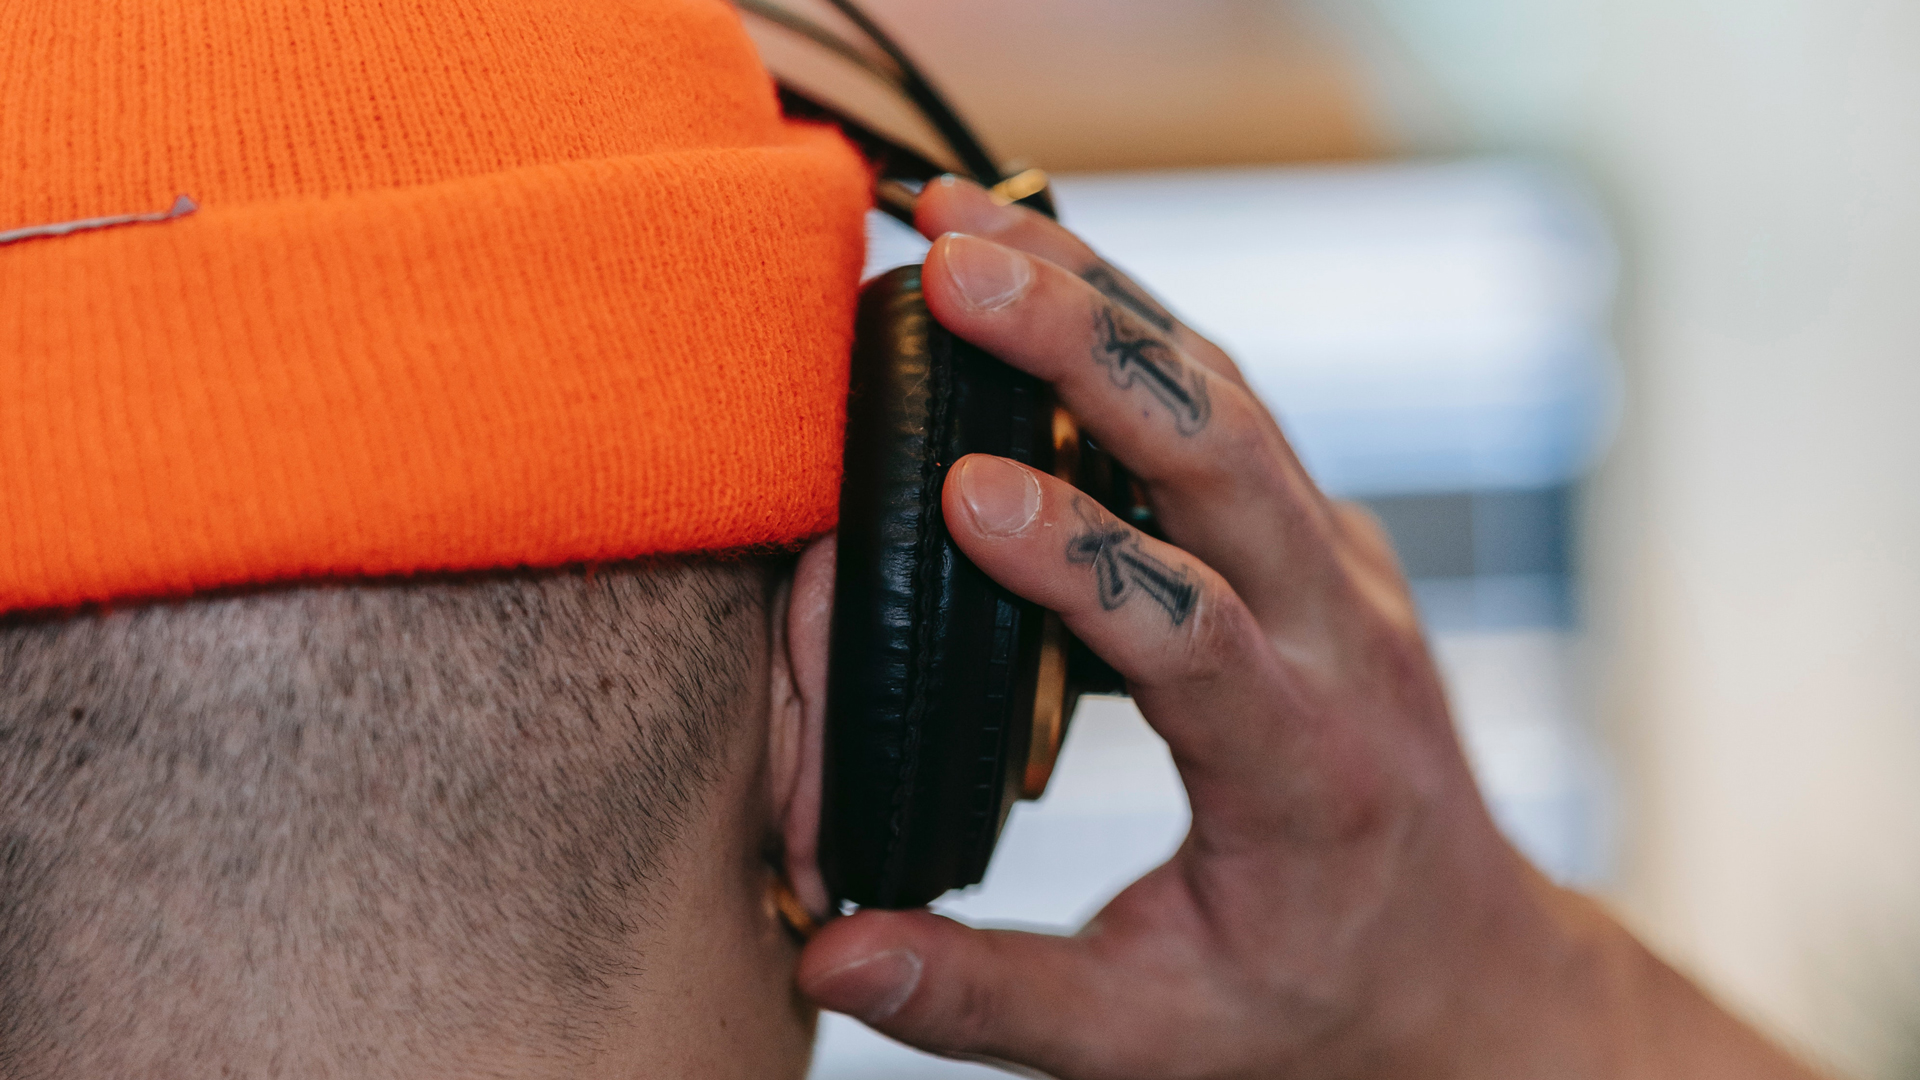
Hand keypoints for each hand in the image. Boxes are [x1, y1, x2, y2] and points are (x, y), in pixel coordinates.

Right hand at [797, 177, 1822, 1079]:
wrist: (1462, 966)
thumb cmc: (1311, 1000)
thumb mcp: (1151, 1040)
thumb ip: (986, 1001)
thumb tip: (830, 953)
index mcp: (1305, 768)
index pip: (1196, 636)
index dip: (1081, 560)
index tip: (960, 496)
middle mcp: (1340, 638)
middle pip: (1227, 458)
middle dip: (1087, 351)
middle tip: (954, 272)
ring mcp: (1338, 570)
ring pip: (1227, 396)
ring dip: (1099, 302)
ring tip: (966, 225)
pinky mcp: (1314, 538)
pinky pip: (1227, 406)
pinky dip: (1129, 328)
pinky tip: (1041, 272)